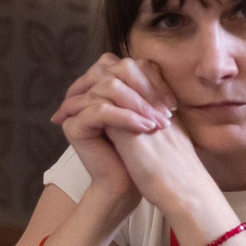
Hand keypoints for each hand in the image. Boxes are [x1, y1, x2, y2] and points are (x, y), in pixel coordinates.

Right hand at [52, 54, 169, 203]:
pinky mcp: (72, 124)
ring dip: (139, 105)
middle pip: (116, 71)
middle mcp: (86, 92)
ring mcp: (77, 107)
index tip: (173, 104)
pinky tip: (144, 129)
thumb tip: (151, 61)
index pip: (127, 66)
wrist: (126, 183)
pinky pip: (101, 110)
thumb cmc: (141, 151)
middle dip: (145, 90)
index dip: (152, 80)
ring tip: (158, 124)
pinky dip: (126, 117)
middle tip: (166, 112)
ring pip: (109, 89)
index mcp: (102, 85)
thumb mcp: (145, 113)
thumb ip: (143, 87)